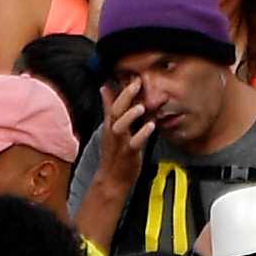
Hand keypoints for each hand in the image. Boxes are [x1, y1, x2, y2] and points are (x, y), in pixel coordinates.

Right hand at [80, 82, 156, 216]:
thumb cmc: (114, 152)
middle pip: (115, 111)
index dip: (122, 89)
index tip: (133, 75)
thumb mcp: (110, 127)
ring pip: (120, 127)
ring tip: (141, 106)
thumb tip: (104, 87)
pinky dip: (142, 134)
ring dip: (130, 115)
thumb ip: (108, 107)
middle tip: (137, 82)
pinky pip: (134, 143)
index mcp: (110, 124)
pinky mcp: (128, 154)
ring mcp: (120, 143)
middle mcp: (113, 132)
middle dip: (125, 96)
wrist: (112, 180)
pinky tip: (151, 126)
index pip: (113, 103)